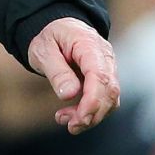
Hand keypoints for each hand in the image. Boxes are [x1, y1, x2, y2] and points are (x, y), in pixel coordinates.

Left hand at [27, 17, 120, 134]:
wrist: (56, 27)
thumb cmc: (49, 37)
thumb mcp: (43, 50)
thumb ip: (57, 71)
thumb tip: (70, 94)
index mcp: (89, 44)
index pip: (100, 76)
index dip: (92, 101)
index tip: (79, 119)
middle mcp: (105, 56)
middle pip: (109, 90)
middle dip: (92, 113)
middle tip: (70, 126)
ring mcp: (108, 67)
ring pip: (110, 98)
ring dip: (91, 116)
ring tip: (64, 120)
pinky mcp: (105, 78)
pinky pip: (104, 98)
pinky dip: (91, 111)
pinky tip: (71, 115)